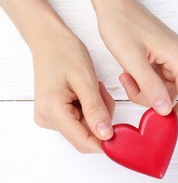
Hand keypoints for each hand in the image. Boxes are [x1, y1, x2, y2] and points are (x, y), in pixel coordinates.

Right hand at [33, 30, 114, 152]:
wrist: (48, 39)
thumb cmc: (64, 52)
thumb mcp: (85, 79)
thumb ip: (95, 109)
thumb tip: (106, 135)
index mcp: (52, 112)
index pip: (84, 143)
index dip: (107, 142)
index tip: (125, 132)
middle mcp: (48, 119)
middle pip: (87, 135)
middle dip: (103, 118)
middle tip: (102, 92)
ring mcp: (50, 117)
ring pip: (87, 126)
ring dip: (99, 110)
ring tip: (94, 87)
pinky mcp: (56, 113)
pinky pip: (82, 119)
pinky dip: (92, 107)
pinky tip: (89, 90)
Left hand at [89, 0, 177, 117]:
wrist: (115, 5)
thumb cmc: (122, 25)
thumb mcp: (132, 59)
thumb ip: (150, 87)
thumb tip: (165, 110)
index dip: (175, 114)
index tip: (155, 121)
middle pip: (174, 95)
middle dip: (150, 98)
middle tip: (129, 85)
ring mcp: (176, 58)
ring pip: (165, 90)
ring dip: (144, 90)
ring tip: (127, 75)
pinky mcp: (168, 58)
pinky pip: (160, 81)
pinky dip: (144, 82)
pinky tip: (131, 71)